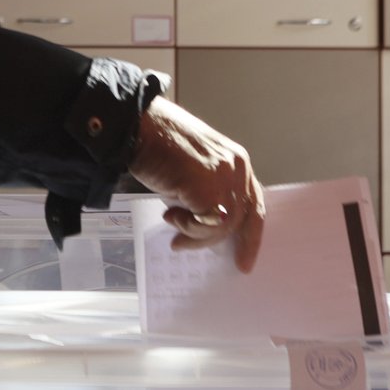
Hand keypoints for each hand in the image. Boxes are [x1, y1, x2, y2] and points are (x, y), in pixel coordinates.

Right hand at [128, 97, 265, 272]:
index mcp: (236, 160)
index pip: (252, 201)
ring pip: (224, 226)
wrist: (137, 127)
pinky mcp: (209, 189)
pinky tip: (170, 214)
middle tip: (226, 261)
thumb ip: (206, 192)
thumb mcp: (193, 169)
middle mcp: (237, 167)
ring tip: (174, 227)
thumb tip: (205, 225)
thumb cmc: (157, 143)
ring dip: (196, 234)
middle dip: (229, 243)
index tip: (246, 256)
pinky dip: (186, 227)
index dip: (251, 231)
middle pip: (244, 218)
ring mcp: (225, 177)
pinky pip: (205, 225)